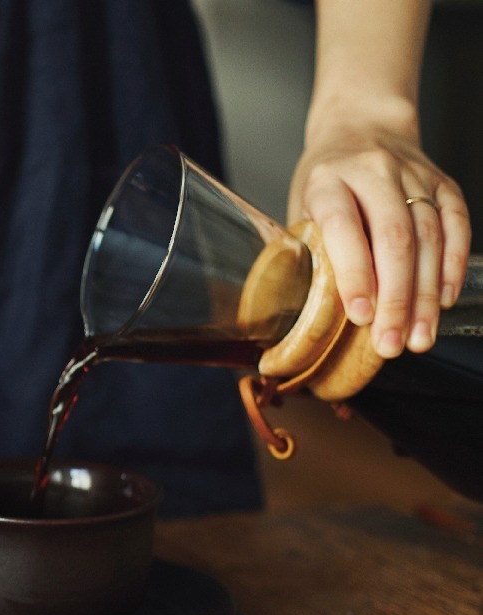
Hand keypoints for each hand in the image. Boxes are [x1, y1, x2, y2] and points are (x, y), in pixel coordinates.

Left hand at [288, 121, 470, 357]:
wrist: (361, 126)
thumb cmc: (325, 180)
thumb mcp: (301, 207)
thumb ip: (308, 250)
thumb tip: (310, 312)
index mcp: (328, 180)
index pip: (344, 228)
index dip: (352, 275)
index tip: (359, 317)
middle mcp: (373, 172)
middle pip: (394, 238)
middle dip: (395, 298)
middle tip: (391, 343)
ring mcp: (413, 174)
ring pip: (429, 237)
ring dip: (425, 295)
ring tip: (418, 336)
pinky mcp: (442, 181)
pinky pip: (456, 224)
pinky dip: (452, 265)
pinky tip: (444, 299)